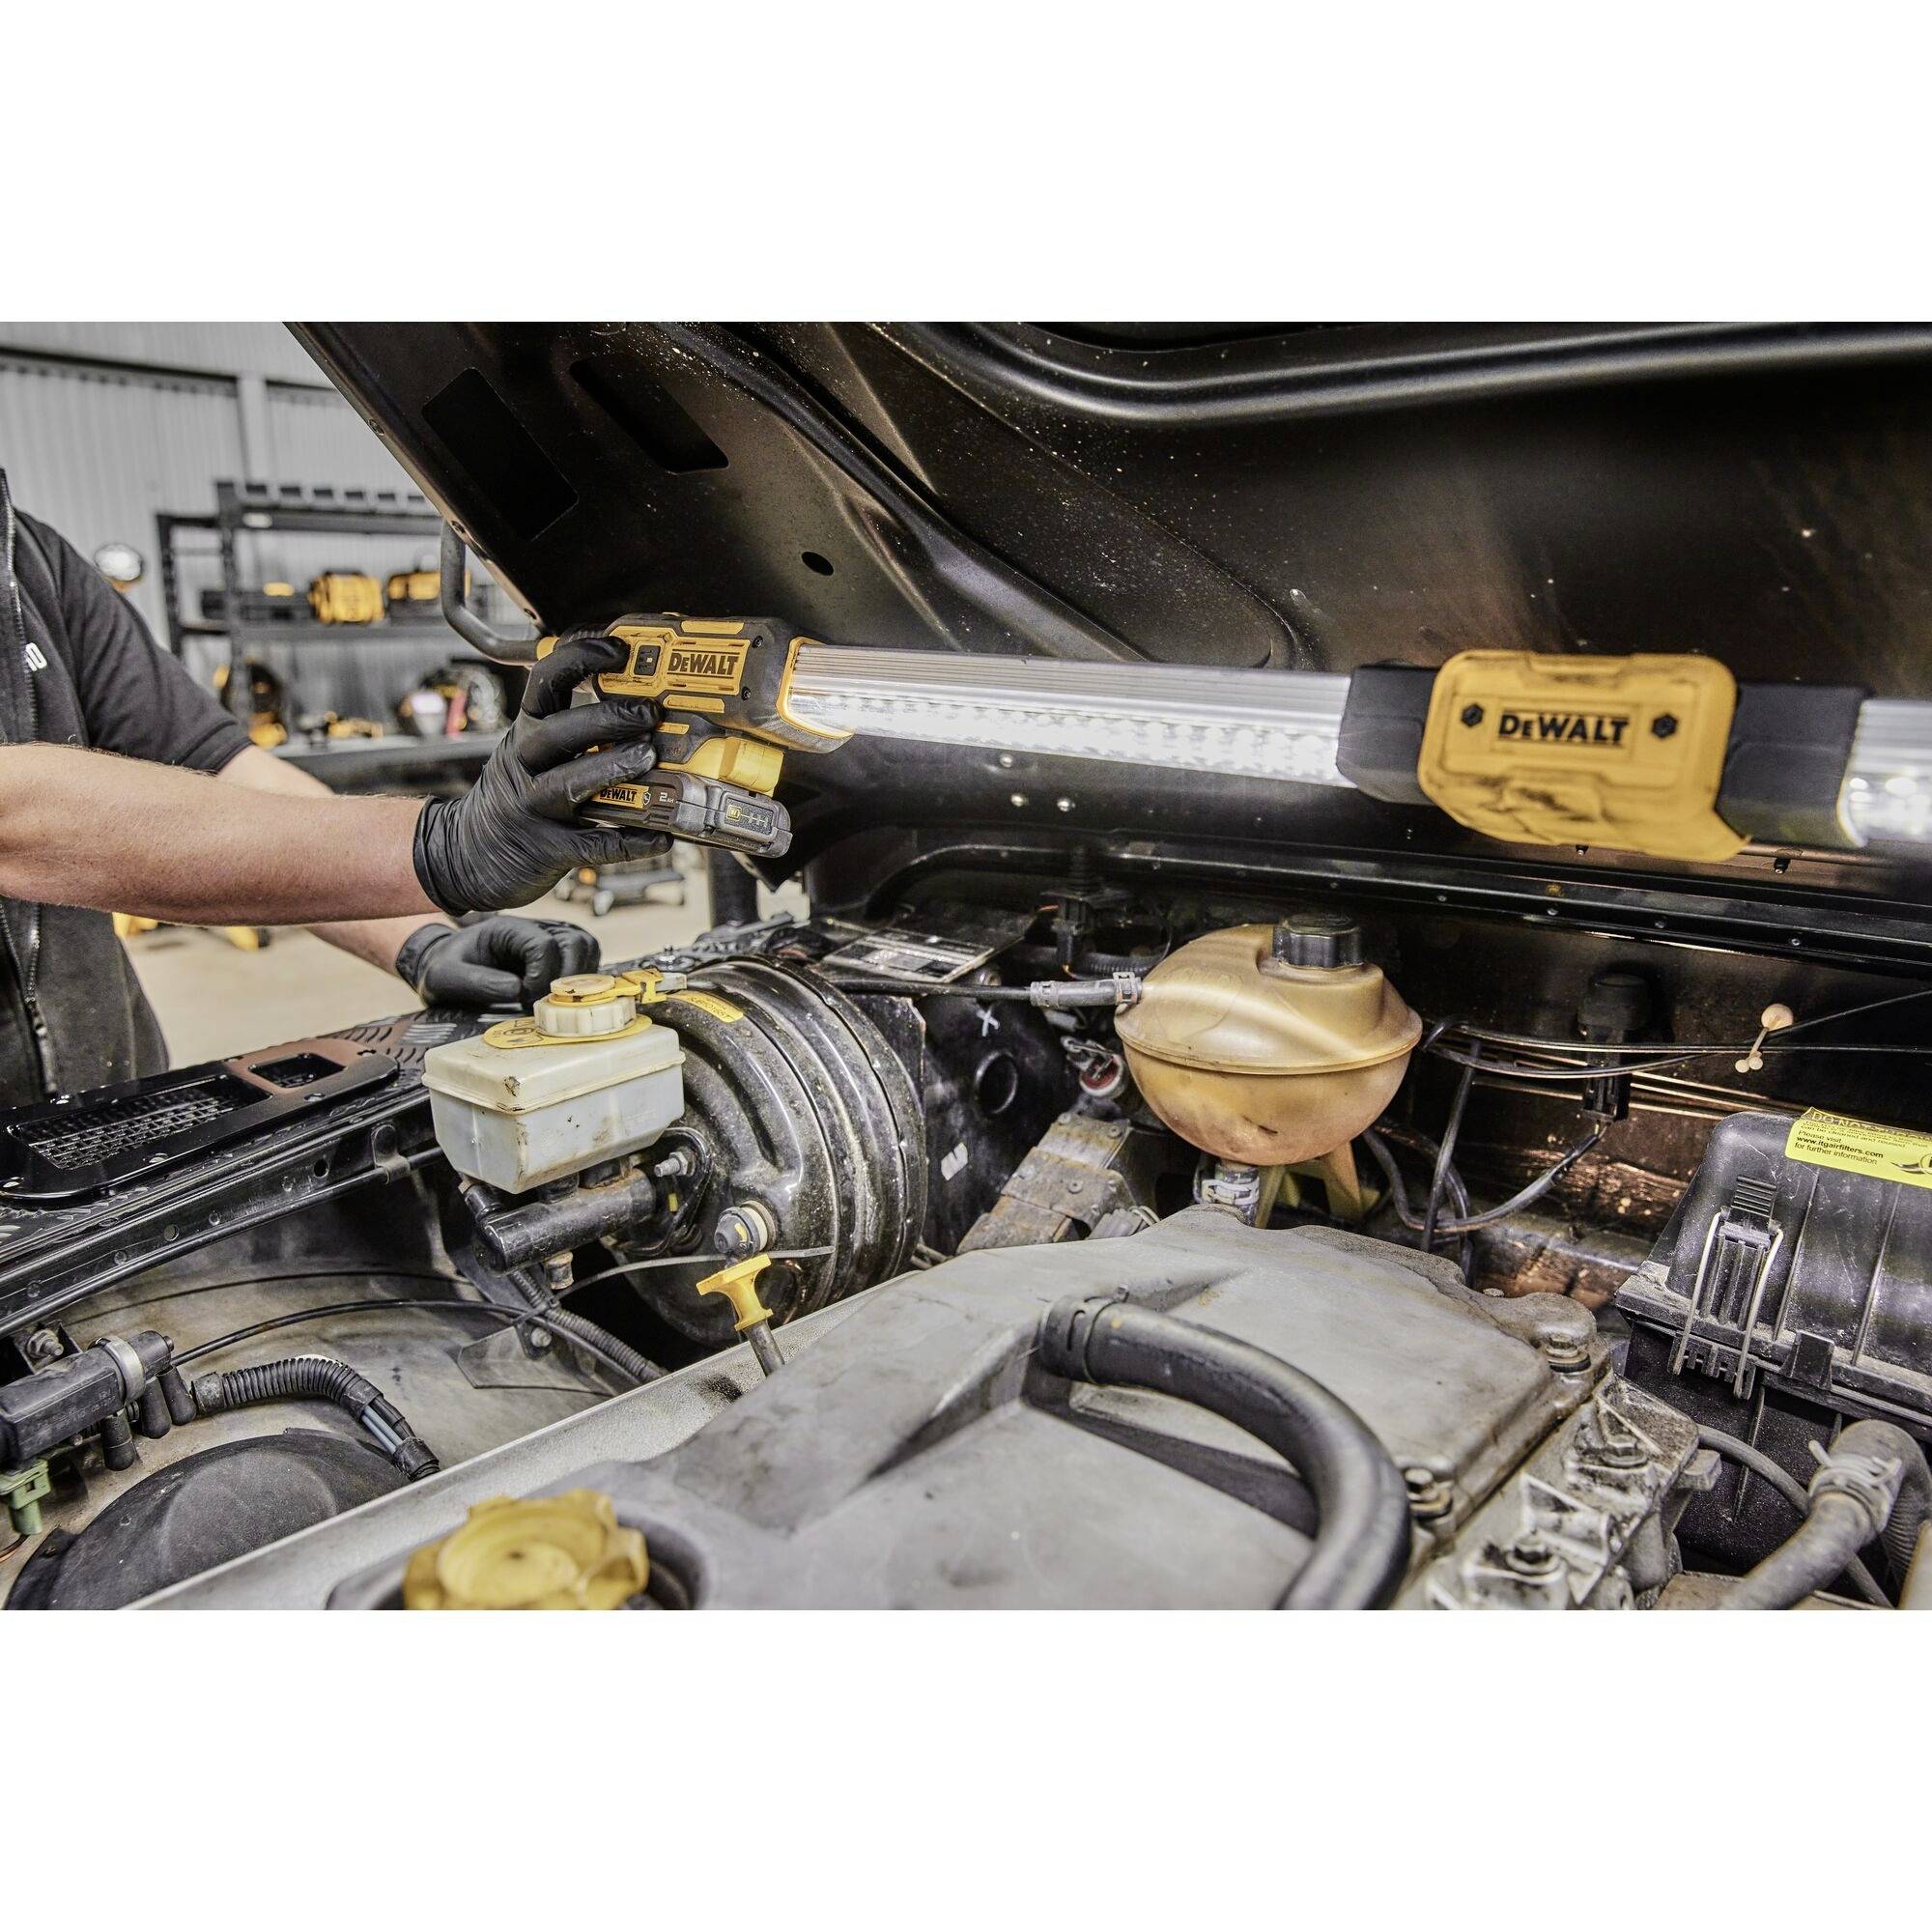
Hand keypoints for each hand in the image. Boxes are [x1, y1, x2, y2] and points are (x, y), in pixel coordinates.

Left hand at [395, 916, 599, 1009]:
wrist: (446, 965)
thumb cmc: (444, 969)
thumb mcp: (445, 977)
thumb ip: (477, 983)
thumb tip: (518, 990)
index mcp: (508, 928)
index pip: (544, 944)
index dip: (542, 977)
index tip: (525, 999)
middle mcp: (536, 927)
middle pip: (577, 942)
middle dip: (568, 978)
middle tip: (547, 1004)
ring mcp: (551, 938)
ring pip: (587, 948)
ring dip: (581, 978)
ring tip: (557, 1001)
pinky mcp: (560, 953)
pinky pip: (587, 960)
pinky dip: (583, 980)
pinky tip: (561, 998)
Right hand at [411, 637, 668, 915]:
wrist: (470, 854)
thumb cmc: (520, 794)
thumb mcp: (532, 749)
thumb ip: (573, 724)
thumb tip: (642, 695)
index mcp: (526, 731)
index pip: (544, 682)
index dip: (579, 659)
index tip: (618, 649)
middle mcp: (525, 764)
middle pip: (557, 733)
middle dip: (604, 718)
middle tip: (648, 713)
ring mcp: (534, 809)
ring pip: (568, 785)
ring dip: (609, 768)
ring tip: (648, 758)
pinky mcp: (550, 850)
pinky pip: (592, 846)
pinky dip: (628, 842)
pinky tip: (661, 835)